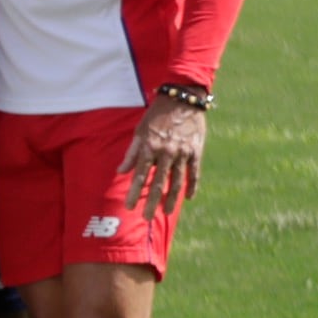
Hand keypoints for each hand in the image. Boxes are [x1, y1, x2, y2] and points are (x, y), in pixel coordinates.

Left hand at [122, 96, 205, 223]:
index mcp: (149, 148)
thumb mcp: (139, 131)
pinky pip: (194, 173)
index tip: (129, 207)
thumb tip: (121, 171)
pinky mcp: (196, 152)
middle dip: (151, 202)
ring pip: (177, 182)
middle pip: (158, 183)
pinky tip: (188, 198)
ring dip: (171, 199)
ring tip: (165, 212)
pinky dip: (192, 187)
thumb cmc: (156, 115)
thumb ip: (131, 153)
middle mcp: (166, 153)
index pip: (140, 176)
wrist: (182, 100)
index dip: (134, 193)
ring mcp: (182, 154)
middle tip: (146, 217)